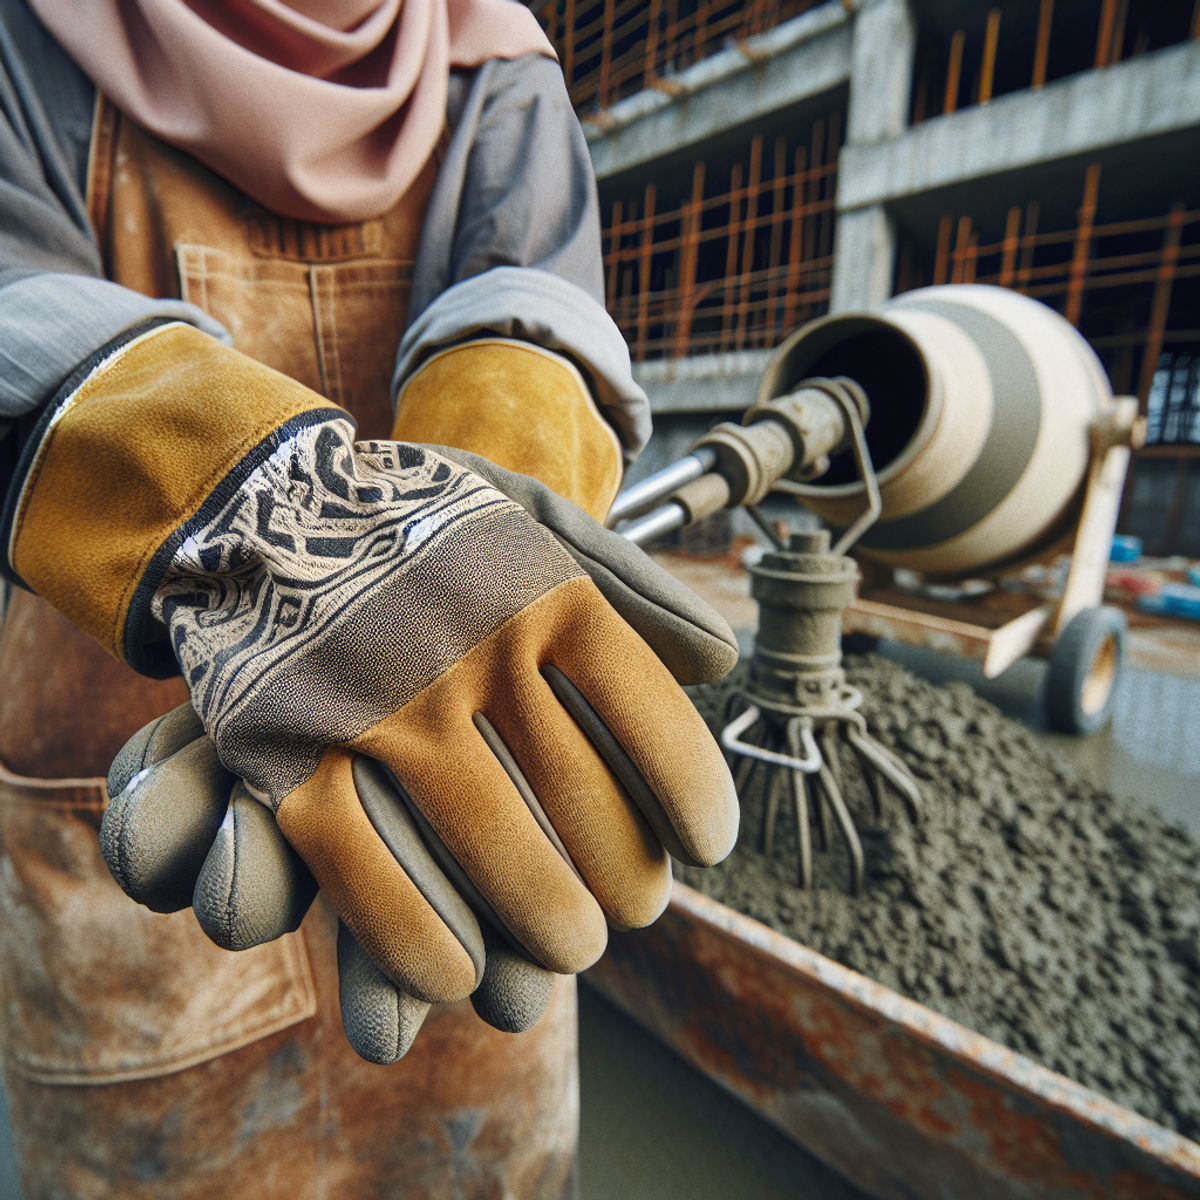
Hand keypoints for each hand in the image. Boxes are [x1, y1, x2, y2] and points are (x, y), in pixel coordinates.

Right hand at [98, 423, 738, 1056]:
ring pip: (484, 844)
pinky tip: (455, 976)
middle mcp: (465, 642)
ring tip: (574, 949)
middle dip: (624, 873)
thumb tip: (722, 660)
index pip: (643, 708)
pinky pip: (360, 867)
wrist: (259, 497)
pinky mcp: (286, 746)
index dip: (689, 791)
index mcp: (537, 585)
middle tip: (638, 908)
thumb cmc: (419, 521)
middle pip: (576, 792)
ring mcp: (374, 699)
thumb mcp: (530, 511)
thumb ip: (628, 577)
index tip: (709, 844)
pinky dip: (412, 940)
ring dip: (544, 919)